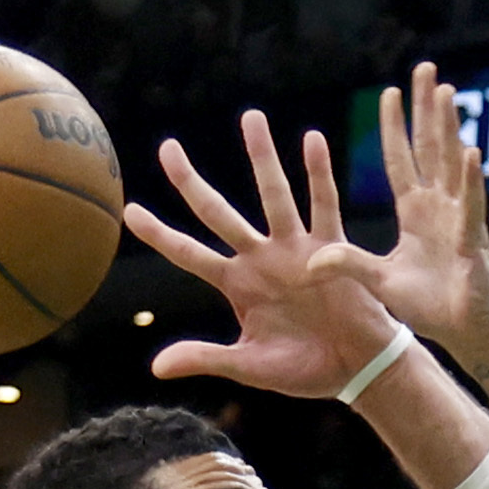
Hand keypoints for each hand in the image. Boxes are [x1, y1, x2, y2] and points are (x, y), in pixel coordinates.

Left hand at [123, 111, 398, 397]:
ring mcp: (296, 250)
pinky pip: (324, 206)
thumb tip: (156, 368)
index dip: (160, 234)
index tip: (129, 211)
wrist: (359, 371)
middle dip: (191, 183)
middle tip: (166, 149)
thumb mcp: (250, 366)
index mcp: (238, 285)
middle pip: (218, 213)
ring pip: (273, 196)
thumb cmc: (306, 369)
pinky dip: (319, 174)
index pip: (189, 254)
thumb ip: (206, 358)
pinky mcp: (332, 250)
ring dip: (262, 158)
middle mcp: (262, 259)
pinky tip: (312, 140)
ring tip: (251, 117)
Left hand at [306, 62, 488, 377]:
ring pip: (454, 166)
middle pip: (431, 148)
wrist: (465, 333)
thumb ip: (348, 264)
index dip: (396, 127)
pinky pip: (471, 207)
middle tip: (426, 69)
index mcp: (417, 213)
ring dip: (450, 129)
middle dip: (428, 109)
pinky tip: (470, 153)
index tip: (390, 92)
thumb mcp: (379, 281)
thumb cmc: (429, 308)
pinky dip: (471, 181)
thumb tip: (308, 260)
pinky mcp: (472, 243)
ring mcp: (459, 221)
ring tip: (446, 93)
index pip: (403, 160)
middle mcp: (440, 208)